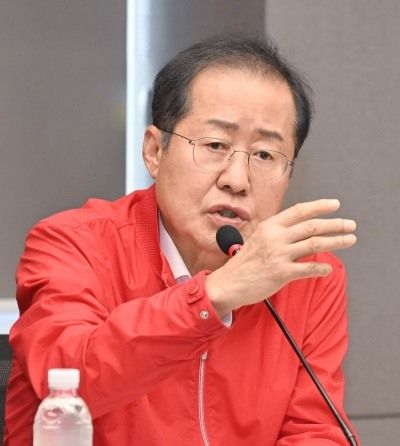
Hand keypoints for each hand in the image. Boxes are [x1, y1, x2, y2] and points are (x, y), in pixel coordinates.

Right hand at [205, 199, 356, 316]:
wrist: (229, 283)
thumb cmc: (244, 262)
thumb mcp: (258, 239)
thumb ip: (278, 233)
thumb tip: (302, 232)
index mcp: (270, 226)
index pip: (299, 211)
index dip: (319, 206)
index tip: (335, 205)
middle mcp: (275, 237)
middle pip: (312, 226)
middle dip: (335, 224)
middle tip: (350, 224)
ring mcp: (279, 255)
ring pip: (315, 244)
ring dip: (336, 241)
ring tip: (349, 240)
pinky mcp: (281, 273)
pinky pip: (309, 269)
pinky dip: (322, 268)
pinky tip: (328, 269)